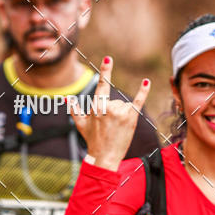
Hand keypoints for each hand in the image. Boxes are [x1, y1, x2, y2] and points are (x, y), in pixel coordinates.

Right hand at [69, 56, 150, 171]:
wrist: (105, 157)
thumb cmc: (92, 140)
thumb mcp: (81, 124)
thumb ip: (75, 110)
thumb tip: (68, 99)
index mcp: (96, 106)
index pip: (102, 85)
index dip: (106, 71)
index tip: (108, 58)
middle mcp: (108, 107)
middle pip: (115, 99)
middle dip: (113, 111)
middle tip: (109, 127)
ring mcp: (120, 112)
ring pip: (124, 104)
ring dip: (122, 114)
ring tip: (116, 128)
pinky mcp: (131, 118)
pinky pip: (138, 102)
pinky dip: (143, 92)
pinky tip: (146, 82)